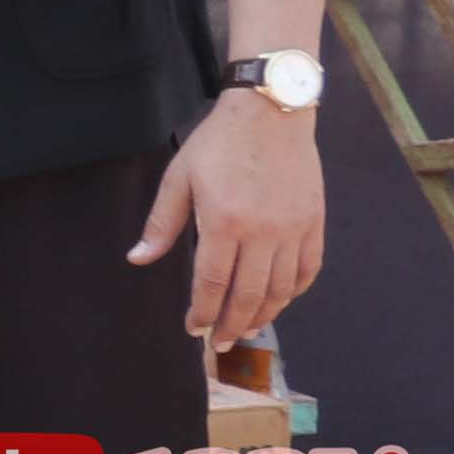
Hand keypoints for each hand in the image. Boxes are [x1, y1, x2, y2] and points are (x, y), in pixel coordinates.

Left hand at [133, 91, 325, 345]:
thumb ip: (162, 224)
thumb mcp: (179, 178)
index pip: (213, 283)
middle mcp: (263, 232)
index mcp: (224, 223)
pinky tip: (280, 299)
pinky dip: (294, 290)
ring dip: (264, 314)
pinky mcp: (314, 221)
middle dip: (233, 324)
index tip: (194, 329)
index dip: (203, 312)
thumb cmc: (219, 143)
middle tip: (221, 343)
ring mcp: (293, 228)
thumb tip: (138, 258)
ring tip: (248, 328)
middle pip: (249, 294)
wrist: (270, 110)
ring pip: (281, 288)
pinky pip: (308, 268)